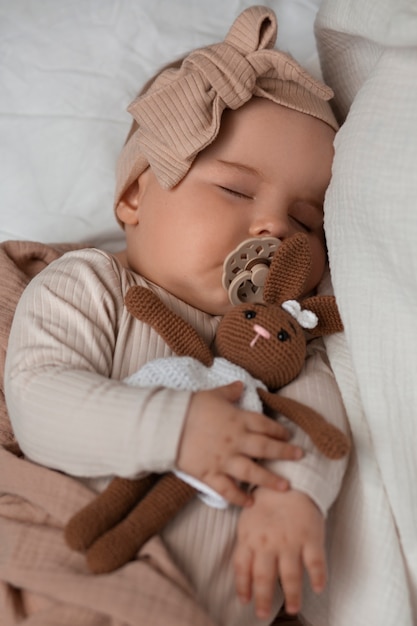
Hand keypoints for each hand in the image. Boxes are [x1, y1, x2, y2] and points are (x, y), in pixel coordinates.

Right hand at [176, 381, 302, 506]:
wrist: (166, 424)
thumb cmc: (190, 406)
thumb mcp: (212, 394)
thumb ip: (229, 392)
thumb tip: (241, 385)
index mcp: (237, 420)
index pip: (265, 425)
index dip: (278, 430)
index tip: (288, 435)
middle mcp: (236, 441)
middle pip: (266, 448)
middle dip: (284, 453)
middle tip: (299, 457)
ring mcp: (224, 459)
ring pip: (253, 472)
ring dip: (270, 480)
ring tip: (286, 487)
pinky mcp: (209, 474)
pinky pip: (227, 489)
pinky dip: (239, 497)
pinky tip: (250, 503)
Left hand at [233, 488, 325, 618]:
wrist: (289, 481)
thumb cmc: (266, 505)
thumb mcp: (248, 523)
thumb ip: (246, 548)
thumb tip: (243, 577)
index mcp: (250, 538)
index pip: (242, 568)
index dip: (242, 587)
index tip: (245, 601)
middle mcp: (269, 542)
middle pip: (264, 577)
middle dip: (262, 599)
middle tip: (262, 614)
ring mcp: (290, 541)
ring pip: (290, 575)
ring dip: (292, 595)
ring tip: (293, 608)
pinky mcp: (310, 537)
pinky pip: (315, 562)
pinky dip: (318, 577)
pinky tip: (318, 588)